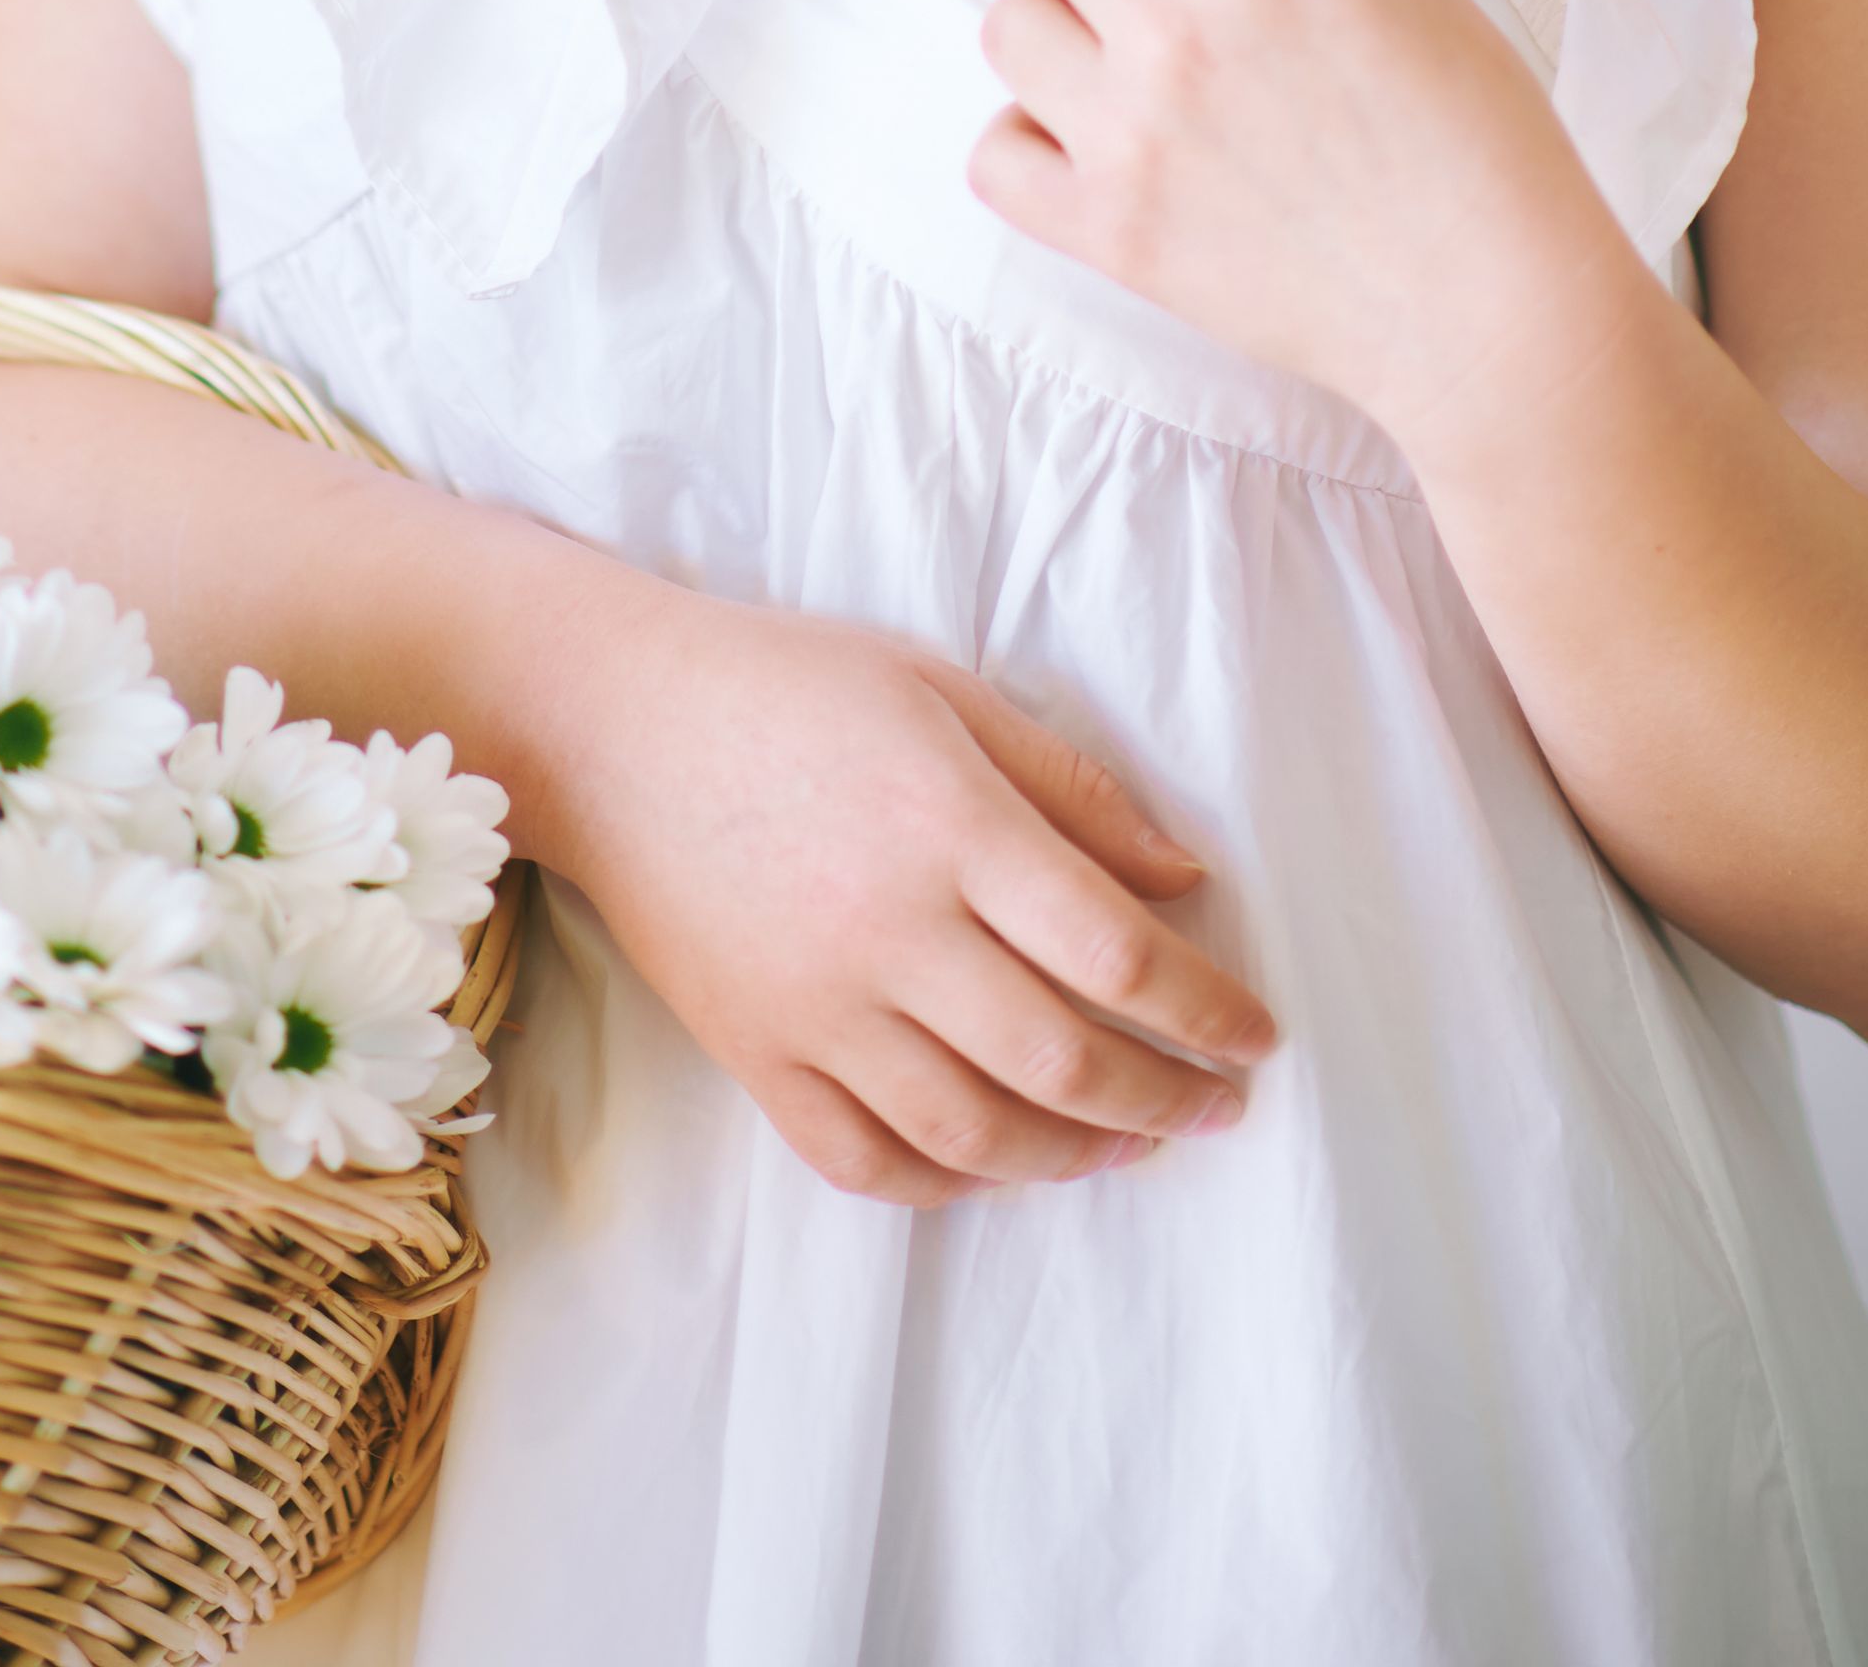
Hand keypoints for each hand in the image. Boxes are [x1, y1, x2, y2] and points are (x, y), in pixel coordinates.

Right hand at [542, 573, 1273, 1207]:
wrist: (611, 727)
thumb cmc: (789, 685)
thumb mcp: (943, 690)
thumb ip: (1071, 787)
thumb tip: (1184, 877)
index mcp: (950, 823)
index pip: (1117, 952)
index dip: (1208, 1009)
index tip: (1256, 1034)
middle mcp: (890, 929)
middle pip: (1062, 1059)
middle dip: (1166, 1097)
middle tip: (1218, 1106)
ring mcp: (816, 1005)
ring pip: (974, 1133)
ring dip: (1074, 1153)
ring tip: (1126, 1139)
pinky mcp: (755, 1052)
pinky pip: (867, 1160)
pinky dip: (946, 1182)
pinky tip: (994, 1160)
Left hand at [970, 0, 1617, 444]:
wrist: (1486, 309)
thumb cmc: (1477, 141)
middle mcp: (1175, 29)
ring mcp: (1127, 133)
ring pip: (1010, 24)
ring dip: (1067, 24)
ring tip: (1128, 55)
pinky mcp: (1107, 229)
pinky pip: (994, 157)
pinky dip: (1033, 141)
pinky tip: (1096, 140)